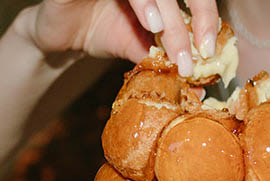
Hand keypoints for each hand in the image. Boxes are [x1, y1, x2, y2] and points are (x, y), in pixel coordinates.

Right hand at [23, 0, 219, 72]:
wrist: (59, 38)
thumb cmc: (100, 32)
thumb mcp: (139, 46)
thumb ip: (165, 56)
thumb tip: (199, 83)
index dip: (206, 16)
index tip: (209, 48)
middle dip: (196, 16)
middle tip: (200, 52)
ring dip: (170, 14)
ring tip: (172, 41)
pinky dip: (143, 3)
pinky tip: (149, 22)